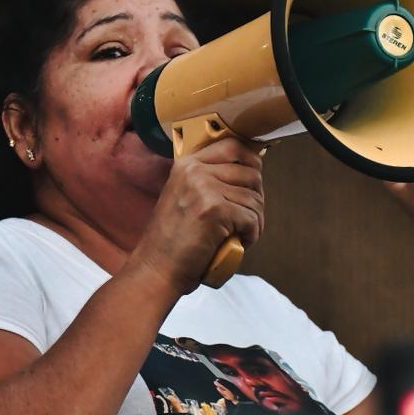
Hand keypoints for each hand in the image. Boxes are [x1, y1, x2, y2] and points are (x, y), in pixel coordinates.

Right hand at [129, 137, 264, 293]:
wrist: (157, 268)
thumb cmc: (174, 240)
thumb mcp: (184, 196)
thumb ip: (208, 180)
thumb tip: (251, 171)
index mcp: (187, 164)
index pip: (233, 147)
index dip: (252, 164)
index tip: (253, 184)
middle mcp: (195, 171)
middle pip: (251, 174)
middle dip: (256, 199)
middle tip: (247, 219)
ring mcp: (204, 189)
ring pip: (254, 199)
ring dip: (255, 221)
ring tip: (241, 234)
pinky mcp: (215, 210)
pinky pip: (251, 218)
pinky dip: (252, 234)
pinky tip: (239, 242)